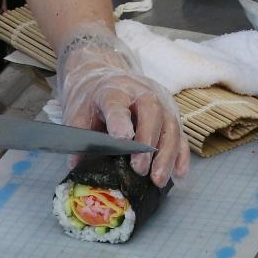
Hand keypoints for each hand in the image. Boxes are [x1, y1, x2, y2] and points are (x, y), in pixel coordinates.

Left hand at [54, 26, 188, 184]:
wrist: (107, 78)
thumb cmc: (93, 99)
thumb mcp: (77, 112)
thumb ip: (78, 136)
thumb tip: (77, 164)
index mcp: (113, 90)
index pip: (117, 104)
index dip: (120, 121)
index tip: (122, 139)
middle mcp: (142, 92)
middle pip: (151, 112)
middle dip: (148, 143)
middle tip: (140, 170)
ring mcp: (162, 101)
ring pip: (171, 125)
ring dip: (167, 154)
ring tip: (158, 180)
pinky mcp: (172, 114)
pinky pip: (181, 135)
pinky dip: (181, 155)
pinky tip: (178, 174)